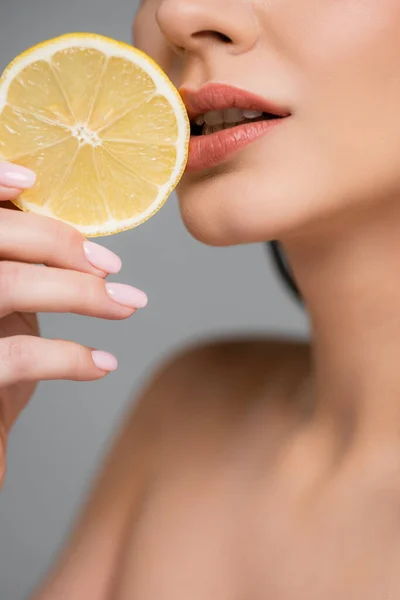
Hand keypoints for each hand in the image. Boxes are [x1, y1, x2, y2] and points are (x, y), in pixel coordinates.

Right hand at [0, 162, 147, 486]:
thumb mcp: (6, 318)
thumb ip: (20, 272)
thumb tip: (72, 237)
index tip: (30, 179)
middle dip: (55, 241)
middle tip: (111, 265)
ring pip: (5, 286)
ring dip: (77, 292)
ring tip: (127, 304)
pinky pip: (16, 356)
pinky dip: (70, 356)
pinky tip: (103, 364)